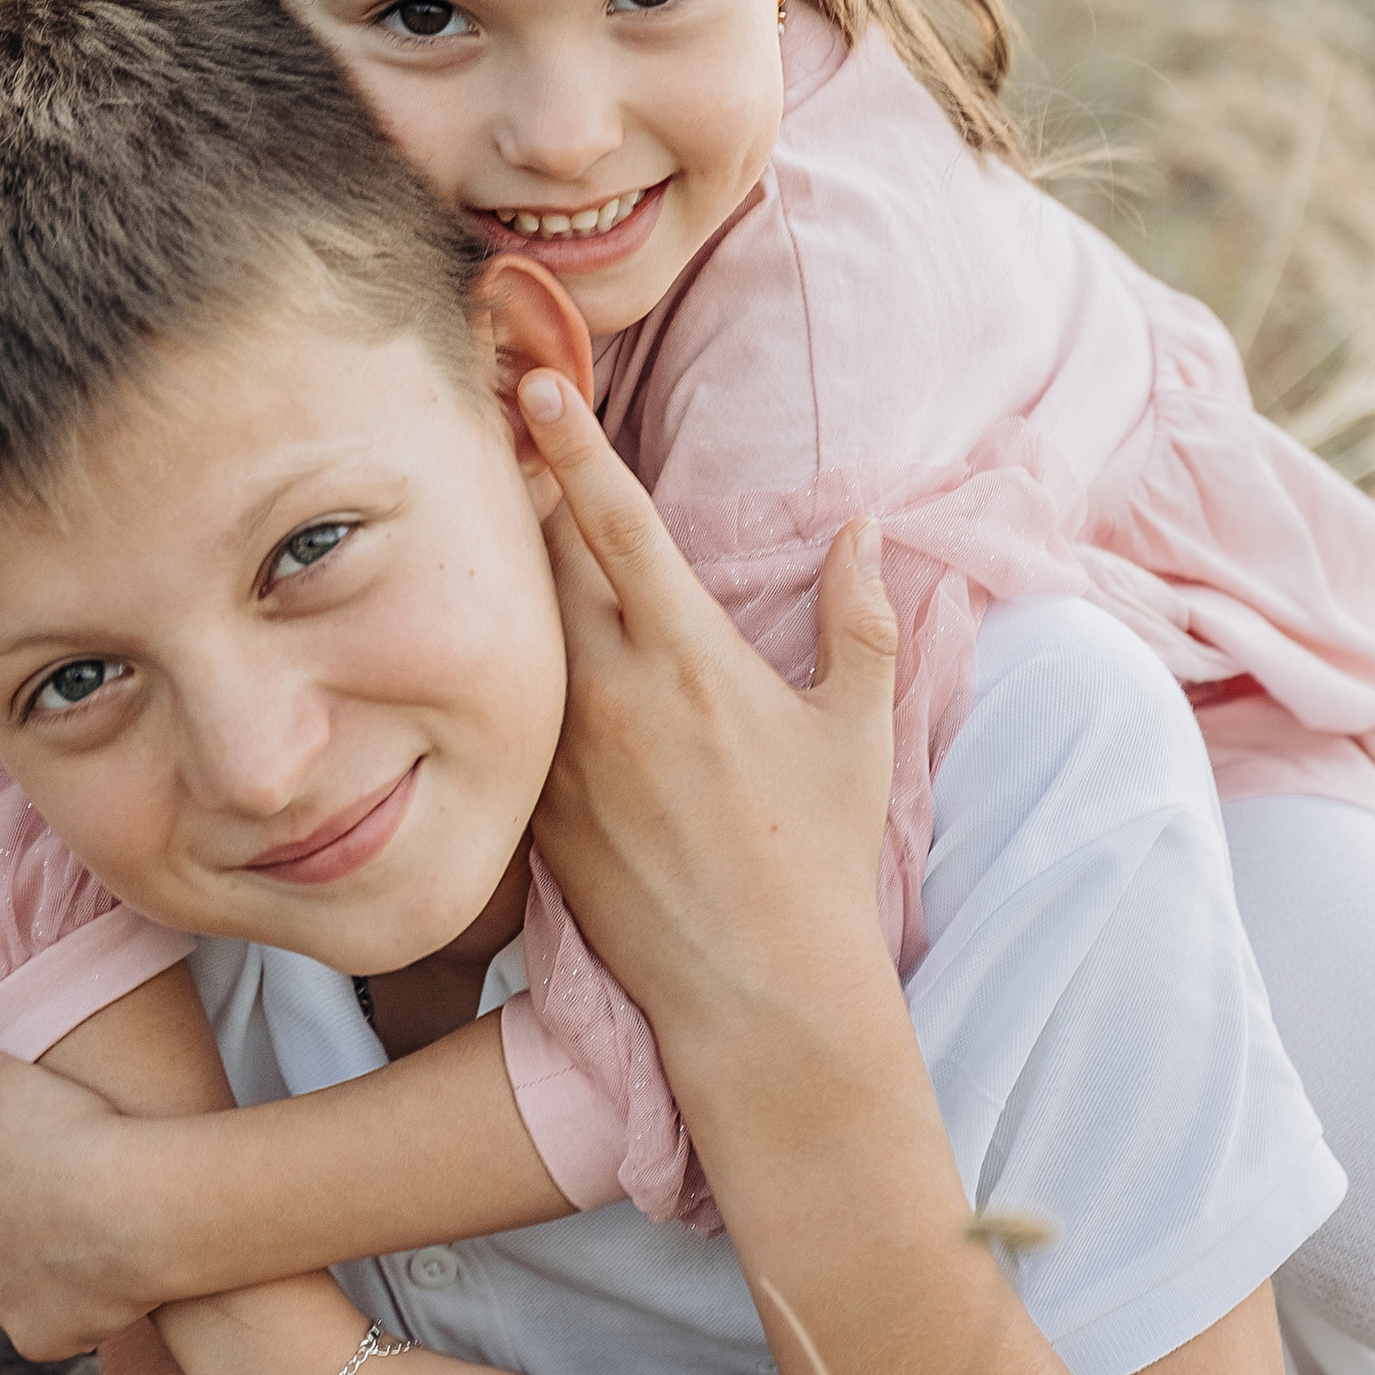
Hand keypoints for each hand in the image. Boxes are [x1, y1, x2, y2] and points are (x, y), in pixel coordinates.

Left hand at [0, 1039, 164, 1355]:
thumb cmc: (83, 1135)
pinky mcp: (37, 1338)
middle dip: (28, 1224)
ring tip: (102, 1238)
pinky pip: (53, 1325)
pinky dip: (74, 1310)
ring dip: (50, 1268)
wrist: (141, 1206)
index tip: (62, 1159)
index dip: (22, 1170)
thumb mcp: (18, 1082)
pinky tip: (107, 1280)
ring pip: (21, 1282)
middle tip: (84, 1199)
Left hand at [521, 367, 901, 1049]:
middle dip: (529, 499)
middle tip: (513, 447)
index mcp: (689, 657)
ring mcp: (563, 754)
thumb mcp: (858, 730)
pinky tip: (507, 670)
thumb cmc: (819, 857)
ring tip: (505, 544)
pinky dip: (515, 680)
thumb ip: (862, 620)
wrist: (758, 991)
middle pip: (542, 561)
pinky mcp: (536, 810)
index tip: (536, 383)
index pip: (615, 522)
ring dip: (517, 586)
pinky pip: (513, 718)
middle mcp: (611, 693)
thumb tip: (869, 530)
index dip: (573, 442)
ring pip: (518, 634)